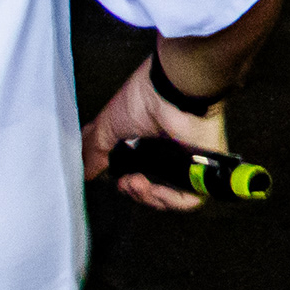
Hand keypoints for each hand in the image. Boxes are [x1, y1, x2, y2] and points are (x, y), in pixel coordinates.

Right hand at [82, 55, 226, 212]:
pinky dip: (169, 200)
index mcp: (151, 143)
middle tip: (127, 184)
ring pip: (171, 197)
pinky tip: (154, 189)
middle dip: (136, 193)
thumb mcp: (107, 127)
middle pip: (155, 190)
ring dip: (148, 197)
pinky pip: (191, 197)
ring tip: (136, 183)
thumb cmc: (143, 97)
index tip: (118, 181)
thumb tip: (84, 171)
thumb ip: (94, 151)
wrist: (171, 90)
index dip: (128, 185)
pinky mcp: (205, 168)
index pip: (140, 176)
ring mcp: (189, 161)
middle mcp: (171, 153)